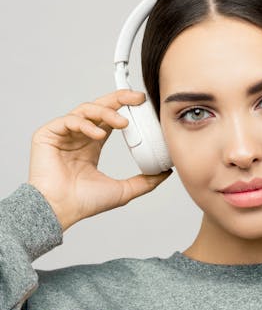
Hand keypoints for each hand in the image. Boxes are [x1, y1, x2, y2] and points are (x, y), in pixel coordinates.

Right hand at [28, 89, 171, 230]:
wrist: (60, 211)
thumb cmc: (84, 203)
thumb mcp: (123, 191)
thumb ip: (145, 181)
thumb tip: (165, 173)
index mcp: (92, 145)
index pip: (110, 118)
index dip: (126, 109)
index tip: (144, 105)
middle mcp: (77, 136)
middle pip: (99, 107)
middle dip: (119, 99)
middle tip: (138, 98)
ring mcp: (62, 134)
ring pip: (86, 110)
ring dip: (106, 112)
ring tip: (123, 122)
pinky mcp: (47, 134)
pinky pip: (69, 120)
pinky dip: (86, 124)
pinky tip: (99, 134)